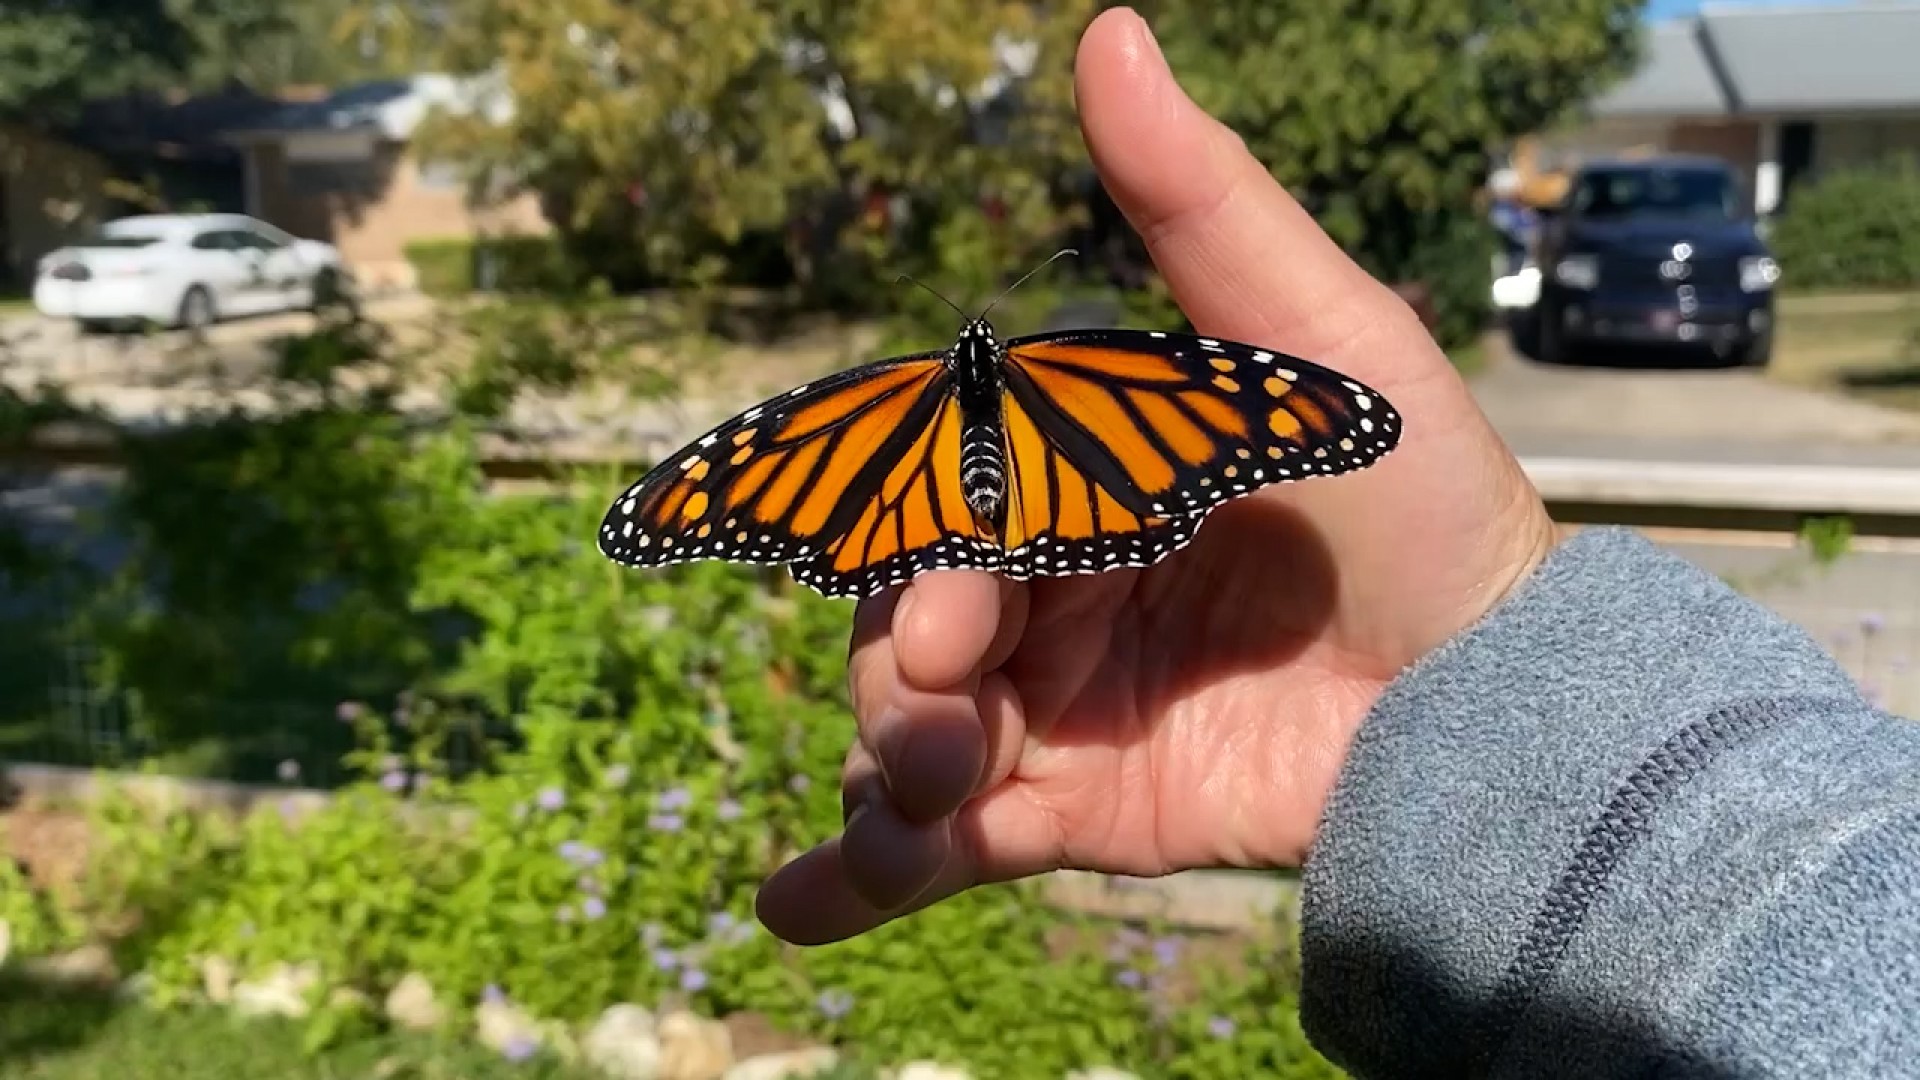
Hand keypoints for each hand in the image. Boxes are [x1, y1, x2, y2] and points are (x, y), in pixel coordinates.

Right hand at [755, 6, 1557, 944]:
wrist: (1508, 707)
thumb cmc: (1422, 502)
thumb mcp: (1318, 338)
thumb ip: (1201, 204)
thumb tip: (1108, 32)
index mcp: (1081, 475)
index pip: (948, 498)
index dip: (925, 550)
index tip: (950, 612)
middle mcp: (1052, 585)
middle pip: (904, 622)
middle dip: (897, 674)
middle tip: (945, 721)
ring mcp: (1058, 703)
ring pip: (909, 732)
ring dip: (881, 775)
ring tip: (906, 822)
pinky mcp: (1079, 810)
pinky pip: (944, 843)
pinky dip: (858, 873)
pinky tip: (792, 908)